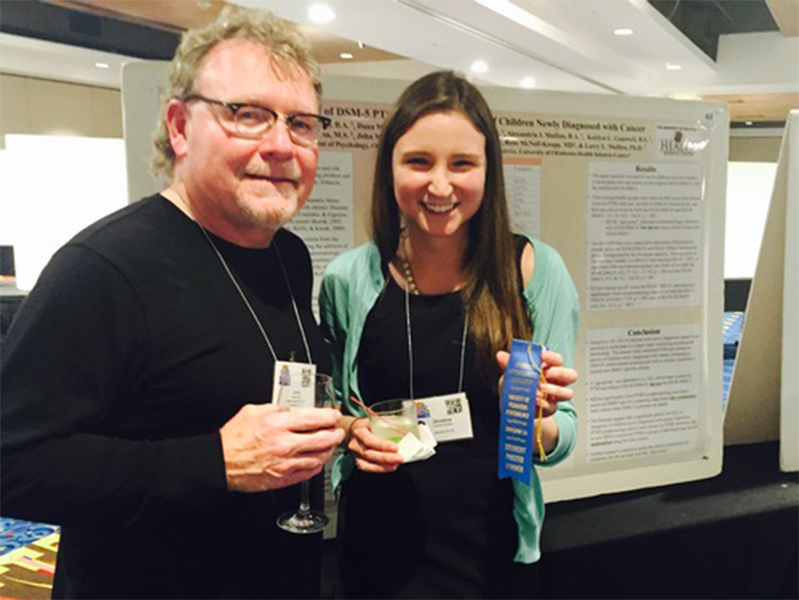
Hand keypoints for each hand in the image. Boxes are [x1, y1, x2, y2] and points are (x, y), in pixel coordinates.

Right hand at [220, 404, 344, 491]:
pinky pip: (309, 473)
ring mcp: (285, 463)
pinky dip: (316, 465)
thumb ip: (275, 408)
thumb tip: (290, 409)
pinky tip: (316, 459)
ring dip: (328, 450)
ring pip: (319, 458)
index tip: (334, 415)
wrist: (220, 463)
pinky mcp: (283, 479)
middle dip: (335, 434)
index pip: (314, 418)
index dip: (330, 416)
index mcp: (278, 424)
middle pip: (323, 439)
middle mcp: (284, 444)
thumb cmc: (233, 439)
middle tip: (337, 431)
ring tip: (329, 445)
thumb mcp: (253, 411)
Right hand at [347, 418, 403, 473]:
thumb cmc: (366, 425)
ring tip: (396, 464)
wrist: (351, 430)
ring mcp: (355, 455)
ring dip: (384, 466)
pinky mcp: (358, 462)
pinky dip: (380, 469)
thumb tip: (404, 425)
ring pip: (368, 464)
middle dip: (386, 458)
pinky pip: (368, 468)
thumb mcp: (373, 420)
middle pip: (369, 454)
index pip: (369, 440)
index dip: (382, 445)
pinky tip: (390, 467)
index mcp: (359, 431)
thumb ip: (386, 423)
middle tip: (400, 458)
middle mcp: (355, 444)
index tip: (395, 447)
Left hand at [496, 349, 576, 417]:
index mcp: (548, 368)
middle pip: (571, 375)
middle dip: (560, 373)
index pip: (558, 360)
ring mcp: (555, 396)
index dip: (552, 357)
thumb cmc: (515, 386)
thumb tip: (501, 355)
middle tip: (545, 374)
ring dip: (555, 390)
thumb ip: (508, 364)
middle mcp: (555, 381)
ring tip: (541, 389)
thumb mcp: (510, 374)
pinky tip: (535, 401)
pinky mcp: (550, 409)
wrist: (512, 407)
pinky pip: (553, 407)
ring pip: (567, 393)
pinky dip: (544, 404)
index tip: (542, 356)